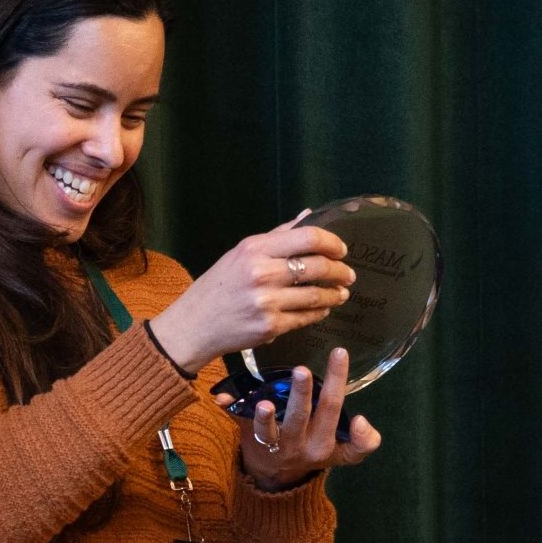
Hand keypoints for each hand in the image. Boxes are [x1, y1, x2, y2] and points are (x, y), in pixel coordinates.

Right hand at [149, 213, 355, 374]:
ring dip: (335, 294)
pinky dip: (319, 313)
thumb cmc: (216, 288)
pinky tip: (322, 310)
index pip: (308, 237)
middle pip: (318, 266)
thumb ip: (277, 235)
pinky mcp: (270, 327)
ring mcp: (267, 302)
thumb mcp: (240, 254)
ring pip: (317, 295)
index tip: (341, 250)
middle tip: (348, 275)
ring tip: (340, 294)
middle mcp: (262, 273)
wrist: (193, 326)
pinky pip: (306, 317)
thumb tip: (308, 215)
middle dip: (340, 271)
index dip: (332, 243)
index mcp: (254, 249)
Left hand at [215, 347, 381, 490]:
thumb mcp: (344, 454)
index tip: (339, 352)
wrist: (277, 476)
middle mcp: (296, 443)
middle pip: (300, 418)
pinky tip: (222, 398)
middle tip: (302, 371)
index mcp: (321, 443)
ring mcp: (270, 443)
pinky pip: (238, 423)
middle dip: (301, 395)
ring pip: (268, 431)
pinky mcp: (248, 437)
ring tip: (265, 403)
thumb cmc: (314, 451)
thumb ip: (362, 442)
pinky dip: (230, 410)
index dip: (337, 383)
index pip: (332, 409)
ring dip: (265, 417)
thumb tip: (361, 422)